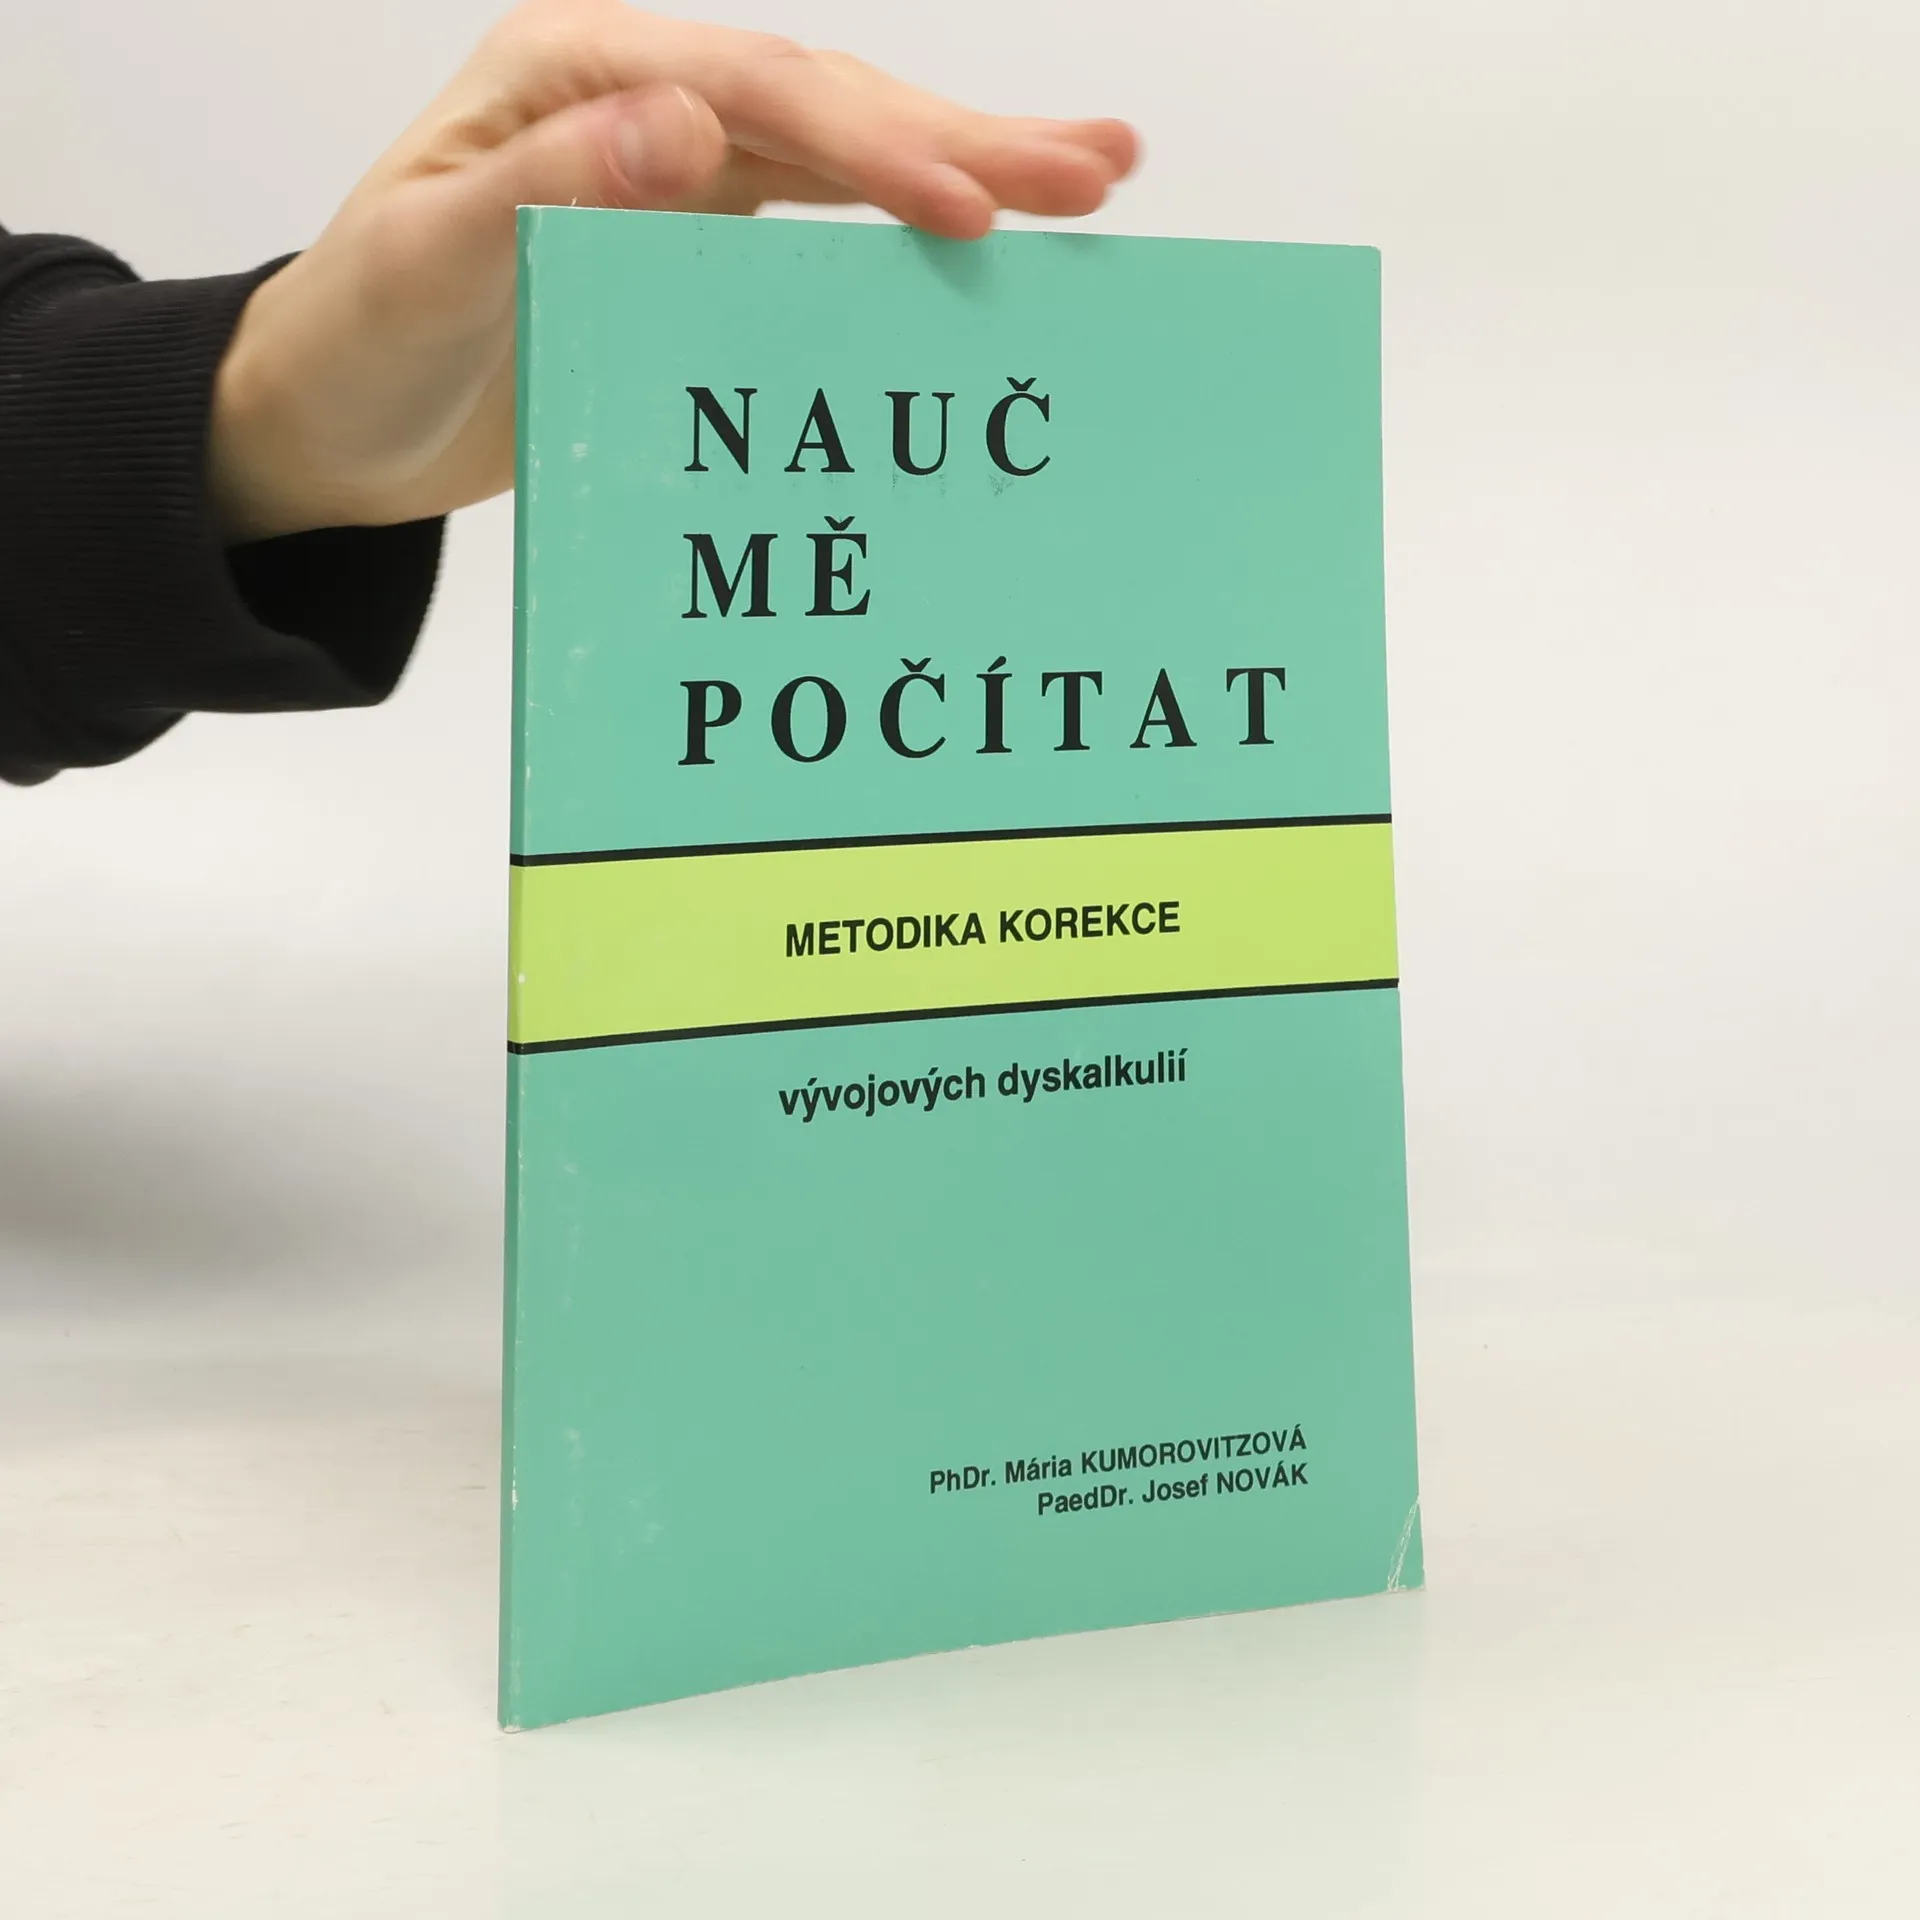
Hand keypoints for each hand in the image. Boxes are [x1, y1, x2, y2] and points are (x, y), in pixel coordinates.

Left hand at [208, 0, 1137, 542]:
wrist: (329, 424)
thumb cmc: (357, 342)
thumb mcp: (426, 264)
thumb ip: (547, 188)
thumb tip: (685, 120)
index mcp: (575, 76)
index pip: (755, 94)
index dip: (875, 147)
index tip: (974, 211)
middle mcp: (638, 104)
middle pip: (827, 105)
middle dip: (965, 138)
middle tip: (1098, 169)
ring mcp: (675, 173)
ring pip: (843, 155)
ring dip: (964, 167)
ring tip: (1088, 180)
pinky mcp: (693, 246)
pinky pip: (820, 227)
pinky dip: (904, 232)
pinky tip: (981, 241)